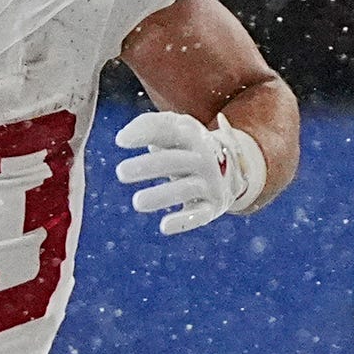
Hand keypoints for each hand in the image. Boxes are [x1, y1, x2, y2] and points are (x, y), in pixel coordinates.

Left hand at [114, 110, 265, 235]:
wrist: (233, 168)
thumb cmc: (187, 147)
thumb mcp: (175, 130)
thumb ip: (148, 126)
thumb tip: (122, 138)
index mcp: (191, 135)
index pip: (168, 130)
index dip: (144, 133)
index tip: (120, 141)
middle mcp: (203, 158)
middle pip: (174, 161)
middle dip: (149, 166)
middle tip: (120, 172)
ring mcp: (209, 183)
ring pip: (185, 189)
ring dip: (161, 196)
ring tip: (137, 202)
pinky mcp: (212, 206)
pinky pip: (198, 215)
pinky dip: (182, 221)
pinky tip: (164, 226)